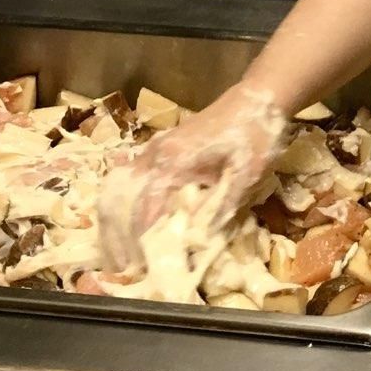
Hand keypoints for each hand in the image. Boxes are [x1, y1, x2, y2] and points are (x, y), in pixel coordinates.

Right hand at [97, 81, 287, 272]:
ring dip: (112, 225)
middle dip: (115, 240)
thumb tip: (197, 243)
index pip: (143, 211)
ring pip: (116, 191)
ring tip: (120, 257)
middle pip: (118, 202)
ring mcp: (153, 150)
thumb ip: (222, 207)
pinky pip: (126, 180)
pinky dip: (120, 206)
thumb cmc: (255, 135)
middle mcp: (154, 155)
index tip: (140, 273)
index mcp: (173, 163)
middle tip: (122, 272)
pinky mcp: (158, 150)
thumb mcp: (248, 175)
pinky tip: (126, 227)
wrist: (258, 97)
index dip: (139, 245)